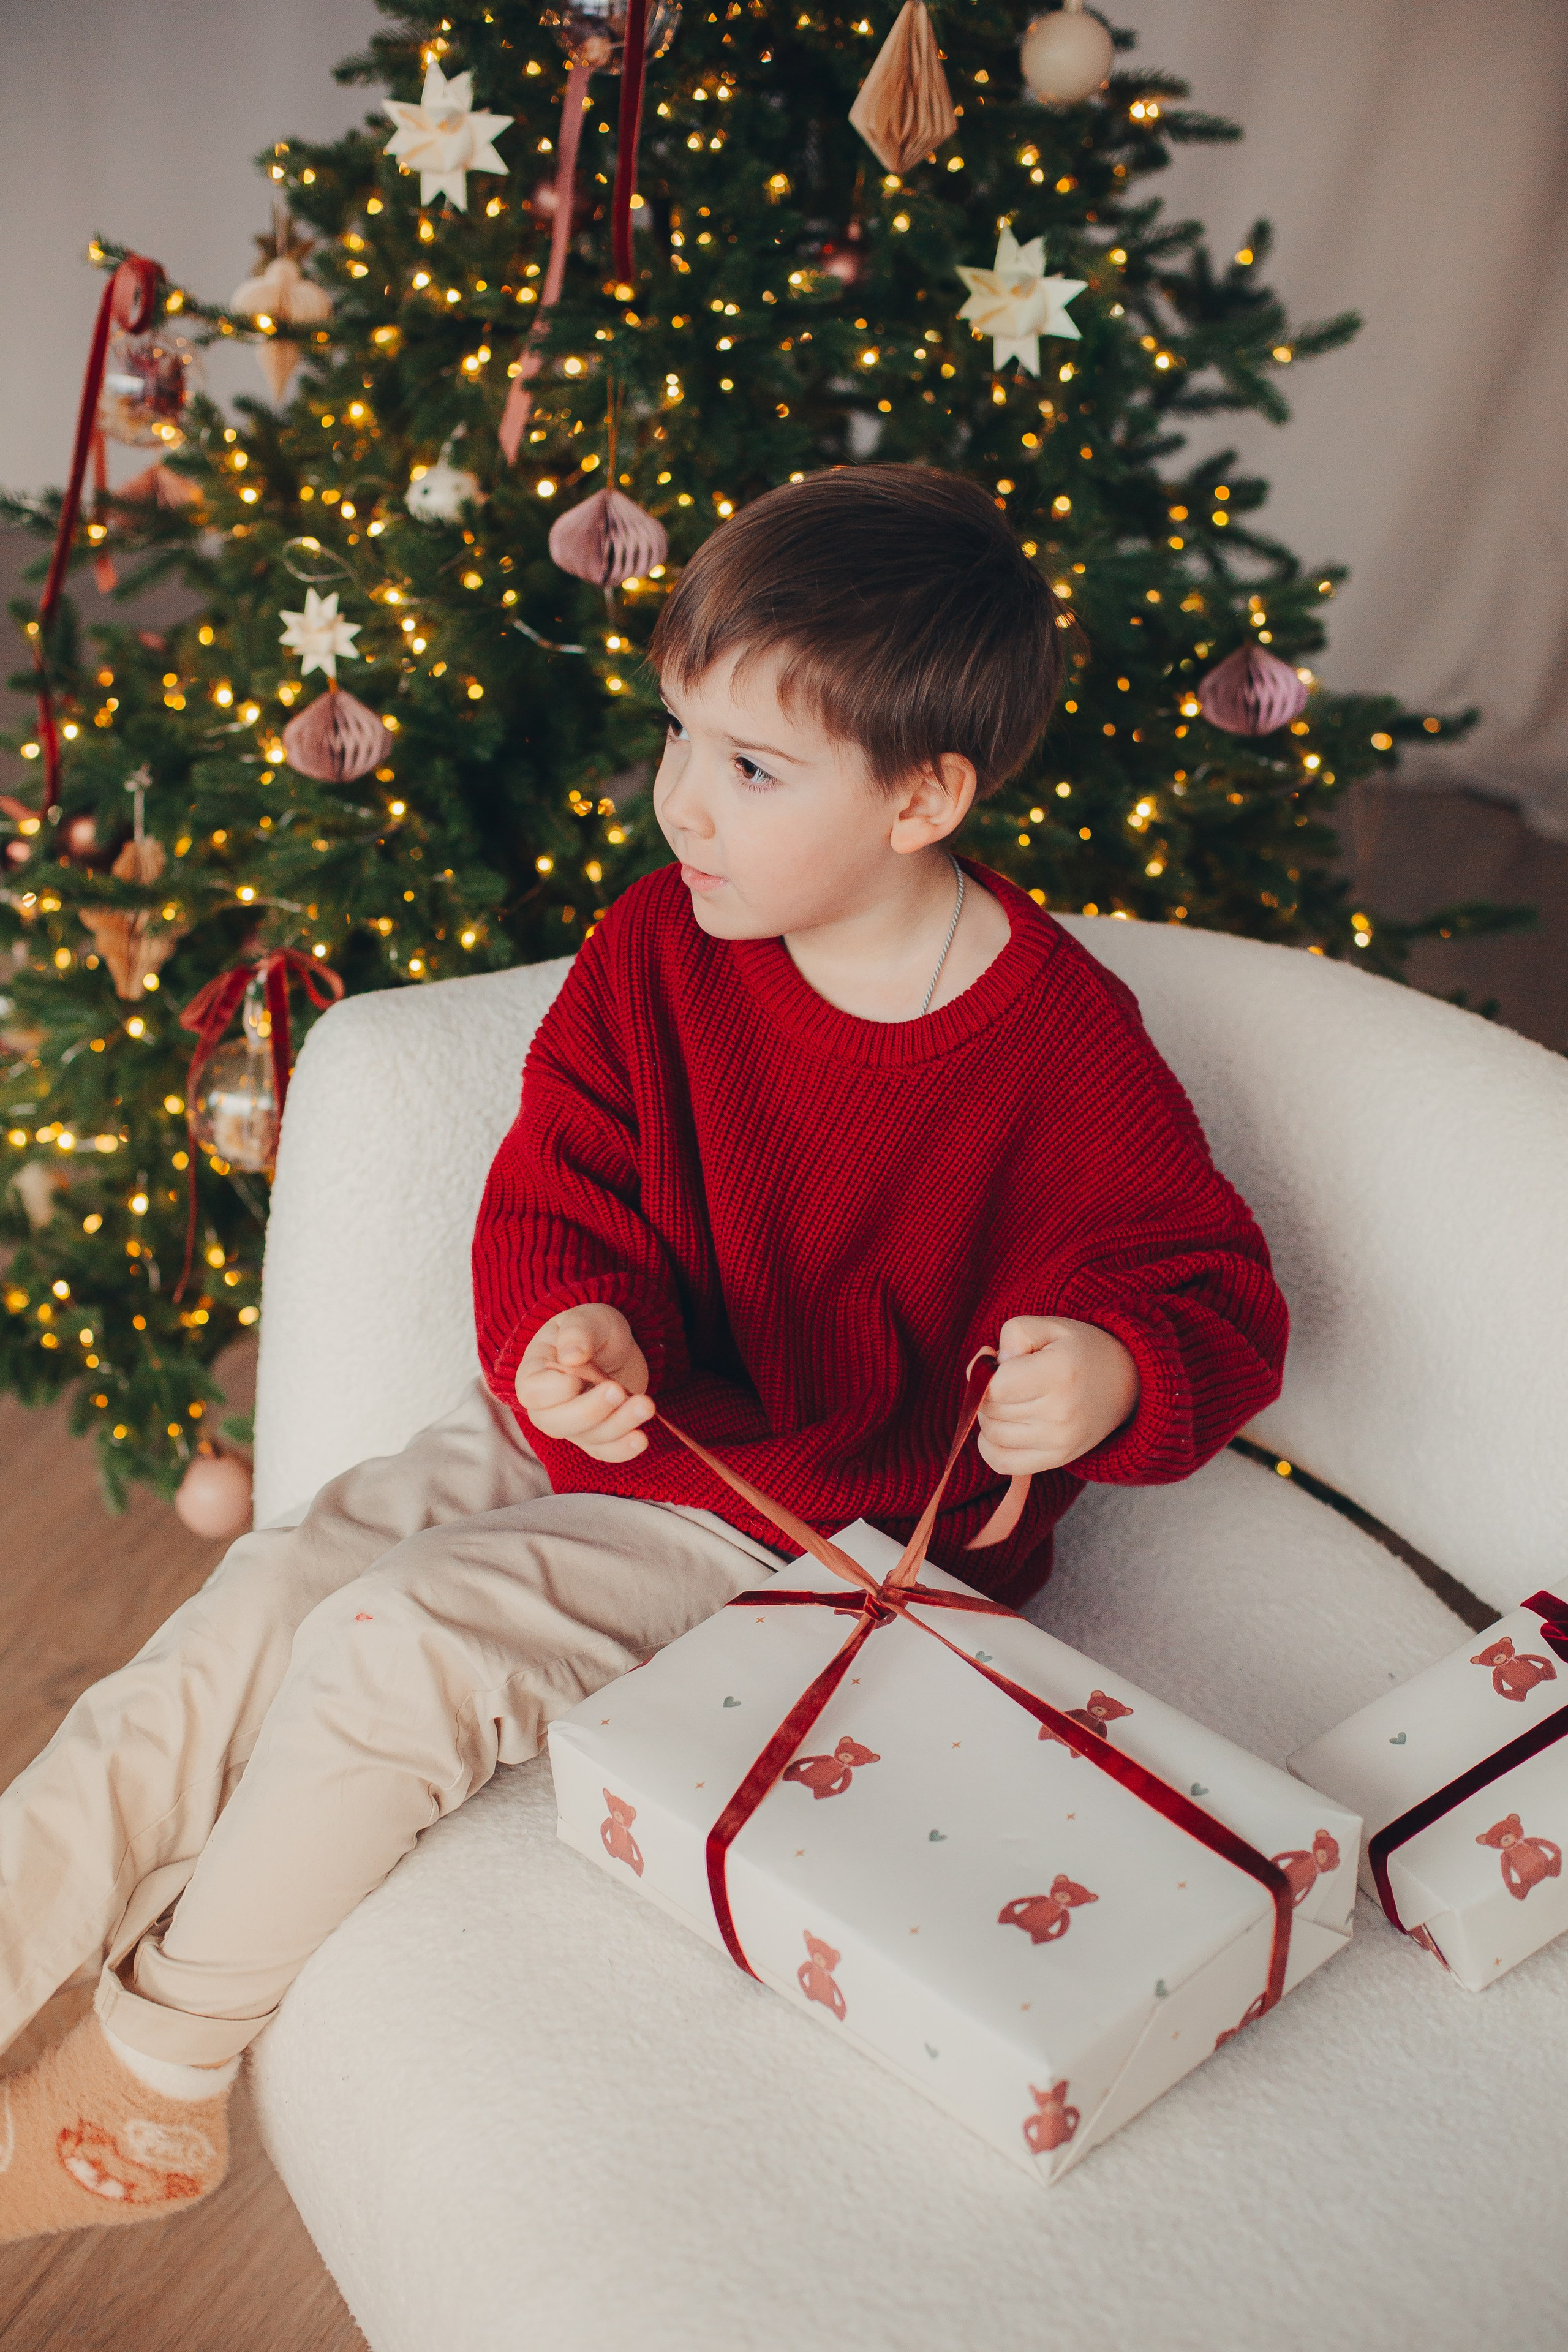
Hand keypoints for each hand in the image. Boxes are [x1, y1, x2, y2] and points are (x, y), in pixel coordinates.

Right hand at [516, 1303, 655, 1462]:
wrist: (615, 1346)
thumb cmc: (592, 1330)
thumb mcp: (586, 1319)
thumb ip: (577, 1332)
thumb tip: (571, 1356)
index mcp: (534, 1373)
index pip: (533, 1393)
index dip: (556, 1389)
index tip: (579, 1372)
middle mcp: (548, 1406)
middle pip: (556, 1423)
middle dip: (590, 1411)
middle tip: (617, 1389)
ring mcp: (573, 1425)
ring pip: (587, 1437)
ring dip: (618, 1425)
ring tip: (645, 1405)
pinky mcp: (597, 1436)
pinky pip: (605, 1451)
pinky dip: (622, 1449)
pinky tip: (641, 1439)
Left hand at [976, 1316, 1139, 1476]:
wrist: (1126, 1383)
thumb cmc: (1080, 1351)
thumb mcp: (1051, 1326)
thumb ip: (1013, 1335)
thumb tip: (985, 1369)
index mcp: (1059, 1373)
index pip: (996, 1387)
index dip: (988, 1373)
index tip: (1003, 1363)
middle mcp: (1061, 1413)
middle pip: (991, 1410)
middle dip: (988, 1393)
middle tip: (1009, 1379)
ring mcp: (1059, 1441)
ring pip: (991, 1435)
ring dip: (990, 1417)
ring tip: (1011, 1400)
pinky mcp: (1057, 1459)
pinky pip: (1002, 1462)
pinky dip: (991, 1446)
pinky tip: (1003, 1427)